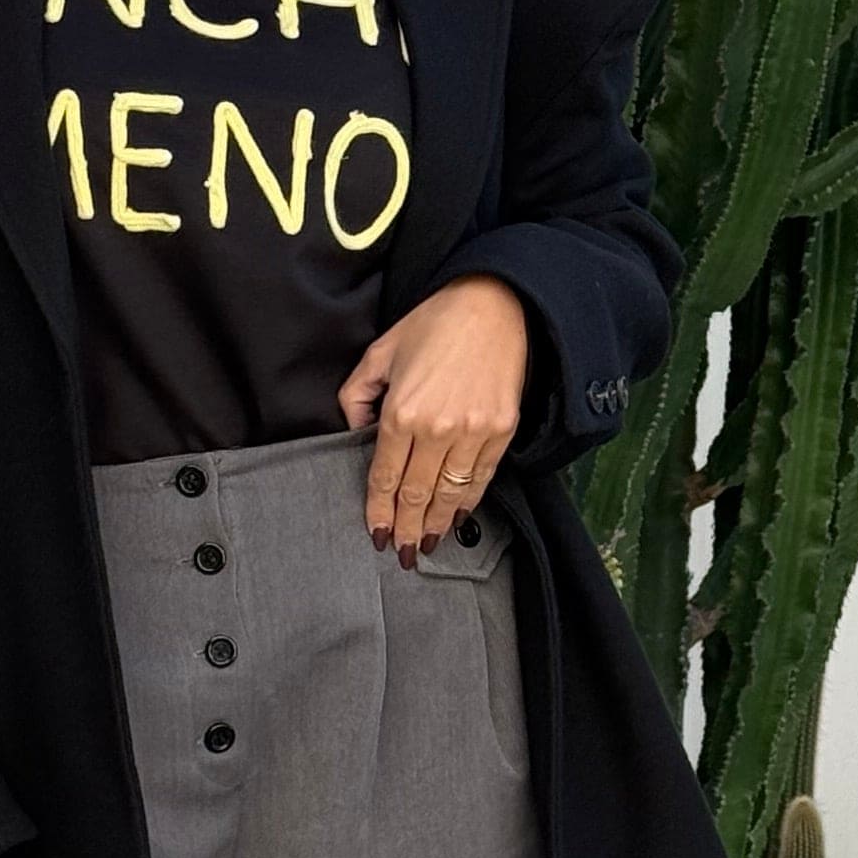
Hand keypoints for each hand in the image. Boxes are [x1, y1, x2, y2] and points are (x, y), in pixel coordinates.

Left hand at [338, 278, 527, 562]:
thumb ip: (357, 397)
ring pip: (449, 493)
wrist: (494, 304)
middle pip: (416, 494)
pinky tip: (456, 517)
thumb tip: (355, 434)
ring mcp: (474, 431)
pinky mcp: (502, 430)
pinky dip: (468, 502)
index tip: (377, 534)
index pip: (386, 477)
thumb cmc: (434, 323)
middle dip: (407, 528)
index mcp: (402, 412)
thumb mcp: (380, 353)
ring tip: (426, 544)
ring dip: (436, 524)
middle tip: (402, 553)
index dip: (380, 511)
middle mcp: (437, 429)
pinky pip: (481, 477)